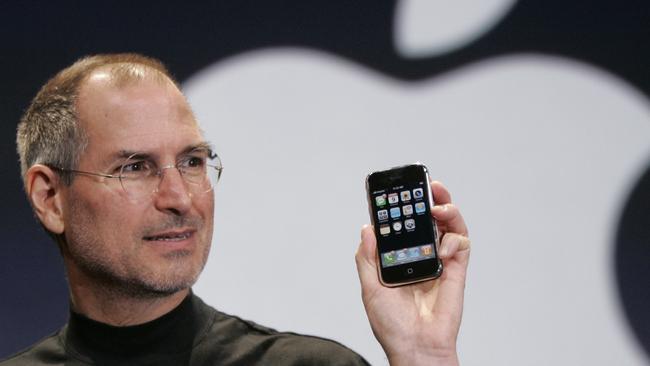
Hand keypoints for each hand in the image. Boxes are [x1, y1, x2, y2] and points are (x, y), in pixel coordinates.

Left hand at [356, 181, 469, 365]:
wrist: (416, 346)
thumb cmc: (392, 325)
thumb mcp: (370, 288)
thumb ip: (368, 258)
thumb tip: (368, 228)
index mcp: (399, 258)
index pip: (402, 225)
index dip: (402, 207)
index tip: (398, 191)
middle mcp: (420, 256)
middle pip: (428, 220)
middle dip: (429, 199)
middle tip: (427, 186)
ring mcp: (440, 261)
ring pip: (449, 226)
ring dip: (447, 209)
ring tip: (439, 203)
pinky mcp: (457, 270)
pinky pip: (461, 245)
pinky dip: (455, 238)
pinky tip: (445, 244)